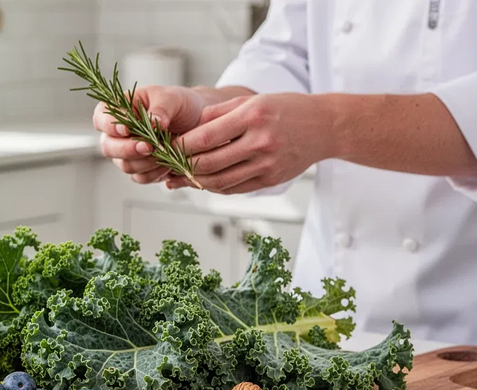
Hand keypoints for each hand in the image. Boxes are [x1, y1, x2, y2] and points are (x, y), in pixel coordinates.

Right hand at [94, 86, 206, 183]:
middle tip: (149, 146)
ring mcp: (127, 154)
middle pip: (108, 147)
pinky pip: (140, 177)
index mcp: (119, 110)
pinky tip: (168, 163)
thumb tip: (154, 122)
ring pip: (125, 165)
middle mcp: (117, 134)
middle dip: (128, 149)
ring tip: (164, 152)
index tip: (126, 129)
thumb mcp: (172, 99)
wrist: (196, 122)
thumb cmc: (179, 105)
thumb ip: (161, 109)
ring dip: (145, 162)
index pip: (101, 119)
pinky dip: (155, 173)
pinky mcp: (140, 169)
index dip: (109, 126)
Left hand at [167, 93, 334, 192]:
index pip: (206, 137)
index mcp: (253, 116)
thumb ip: (219, 114)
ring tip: (179, 177)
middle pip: (209, 162)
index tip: (165, 146)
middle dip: (182, 166)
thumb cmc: (284, 109)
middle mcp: (261, 142)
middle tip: (166, 165)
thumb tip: (187, 130)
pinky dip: (214, 187)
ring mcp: (267, 164)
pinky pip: (234, 189)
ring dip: (195, 182)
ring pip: (220, 181)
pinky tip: (202, 182)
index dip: (180, 145)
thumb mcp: (252, 100)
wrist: (324, 126)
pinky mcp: (271, 180)